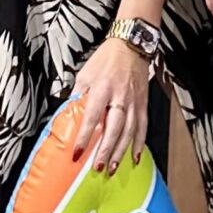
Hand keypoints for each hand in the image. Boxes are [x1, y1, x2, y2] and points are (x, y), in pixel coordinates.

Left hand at [69, 39, 149, 174]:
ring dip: (120, 151)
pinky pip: (142, 127)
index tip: (77, 152)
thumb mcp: (85, 74)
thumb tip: (69, 114)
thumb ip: (78, 95)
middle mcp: (120, 97)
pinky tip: (134, 156)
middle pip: (114, 128)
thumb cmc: (107, 58)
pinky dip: (139, 143)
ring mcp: (134, 102)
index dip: (85, 135)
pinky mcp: (143, 104)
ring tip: (113, 167)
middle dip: (106, 150)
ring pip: (129, 131)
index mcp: (102, 88)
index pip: (92, 116)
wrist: (132, 45)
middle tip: (98, 167)